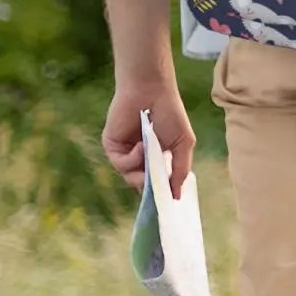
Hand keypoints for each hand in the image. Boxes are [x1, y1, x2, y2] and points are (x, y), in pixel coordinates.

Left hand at [103, 81, 194, 200]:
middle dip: (151, 187)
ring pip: (131, 177)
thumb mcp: (183, 143)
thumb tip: (177, 196)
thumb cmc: (171, 113)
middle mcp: (140, 158)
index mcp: (157, 157)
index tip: (166, 203)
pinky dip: (133, 159)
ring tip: (152, 154)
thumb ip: (180, 170)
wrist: (151, 91)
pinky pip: (121, 164)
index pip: (156, 182)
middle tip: (158, 186)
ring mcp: (125, 153)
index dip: (160, 193)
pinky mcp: (112, 147)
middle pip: (142, 185)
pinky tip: (142, 145)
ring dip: (142, 171)